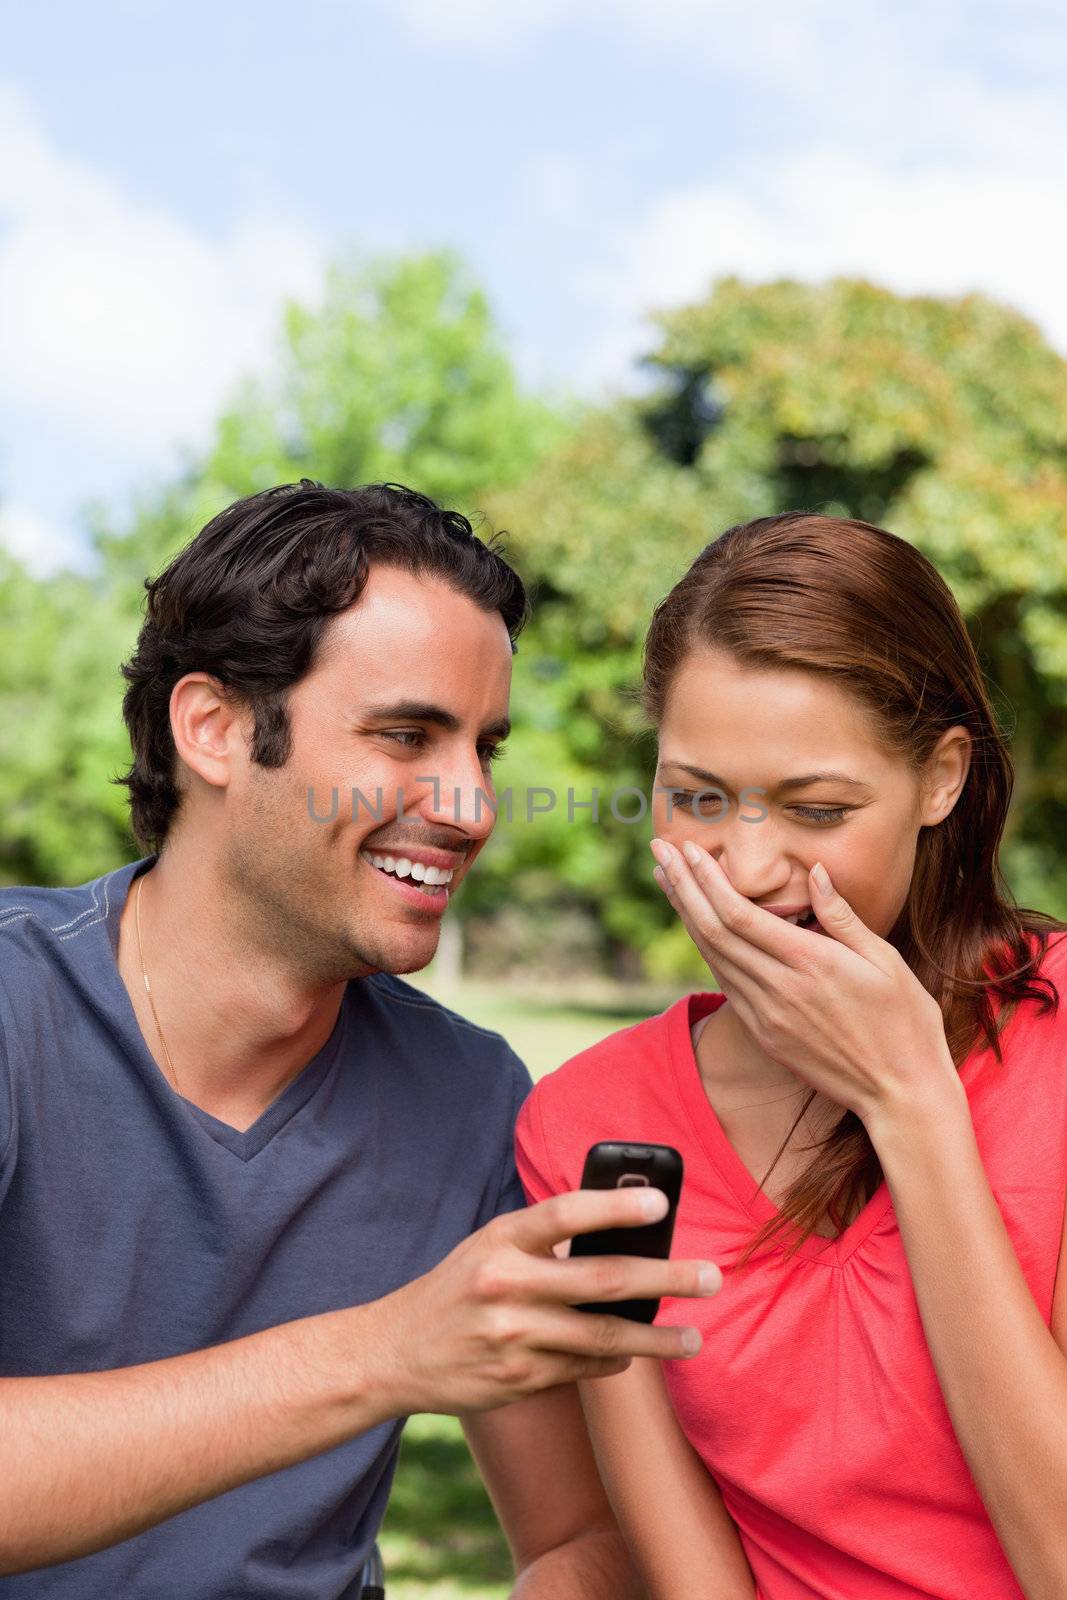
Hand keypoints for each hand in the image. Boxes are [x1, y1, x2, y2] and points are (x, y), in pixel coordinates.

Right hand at [364, 1188, 722, 1415]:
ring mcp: (513, 1337)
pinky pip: (584, 1369)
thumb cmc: (458, 1286)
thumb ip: (544, 1240)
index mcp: (500, 1240)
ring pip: (603, 1337)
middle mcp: (506, 1285)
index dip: (615, 1207)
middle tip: (712, 1277)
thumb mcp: (490, 1245)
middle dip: (666, 1279)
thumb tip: (624, 1236)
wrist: (396, 1352)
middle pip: (602, 1280)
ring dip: (656, 1339)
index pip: (565, 1215)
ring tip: (694, 1338)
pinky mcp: (519, 1379)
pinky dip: (615, 1361)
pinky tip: (636, 1354)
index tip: (661, 1205)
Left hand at [650, 838, 959, 1125]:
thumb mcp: (884, 960)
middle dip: (683, 887)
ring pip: (712, 957)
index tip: (688, 850)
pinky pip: (726, 985)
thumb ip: (842, 916)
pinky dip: (707, 951)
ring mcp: (767, 1016)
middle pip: (713, 930)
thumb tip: (815, 872)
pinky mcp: (765, 1035)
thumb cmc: (904, 1022)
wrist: (900, 1092)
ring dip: (686, 916)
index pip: (739, 913)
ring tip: (668, 881)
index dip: (707, 880)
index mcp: (809, 963)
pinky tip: (697, 929)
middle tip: (660, 852)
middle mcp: (779, 988)